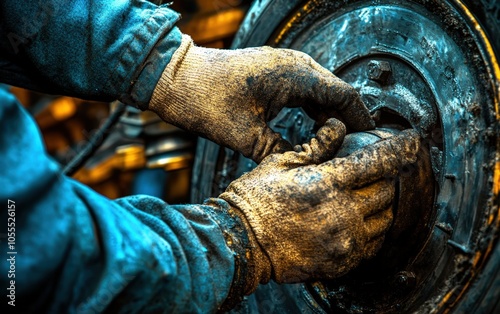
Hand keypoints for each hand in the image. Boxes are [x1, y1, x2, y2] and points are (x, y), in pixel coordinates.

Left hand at [149, 35, 373, 162]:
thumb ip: (281, 152)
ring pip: (322, 90)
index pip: (344, 96)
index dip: (362, 121)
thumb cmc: (205, 101)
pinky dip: (314, 108)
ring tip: (337, 144)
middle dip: (349, 120)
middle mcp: (295, 64)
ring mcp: (285, 65)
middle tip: (355, 150)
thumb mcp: (246, 136)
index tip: (372, 142)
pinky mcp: (274, 71)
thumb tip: (305, 165)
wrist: (177, 79)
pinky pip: (305, 89)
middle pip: (337, 93)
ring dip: (331, 114)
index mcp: (295, 75)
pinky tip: (313, 128)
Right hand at [219, 119, 419, 286]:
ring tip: (367, 195)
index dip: (401, 148)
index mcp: (327, 183)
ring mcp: (345, 240)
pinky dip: (374, 229)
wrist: (241, 241)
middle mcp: (343, 213)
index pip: (379, 160)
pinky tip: (358, 220)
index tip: (412, 141)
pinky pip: (374, 244)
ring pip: (386, 218)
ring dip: (382, 203)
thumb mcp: (280, 163)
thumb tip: (337, 127)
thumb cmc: (255, 199)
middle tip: (378, 170)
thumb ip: (316, 147)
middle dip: (387, 176)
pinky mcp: (342, 261)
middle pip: (388, 189)